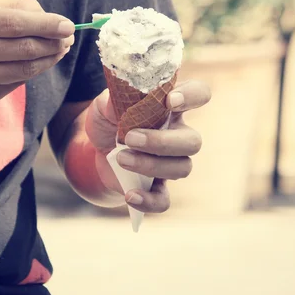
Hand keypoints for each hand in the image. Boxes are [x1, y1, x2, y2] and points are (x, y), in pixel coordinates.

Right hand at [0, 0, 74, 110]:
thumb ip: (11, 9)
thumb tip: (51, 20)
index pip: (13, 23)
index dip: (45, 24)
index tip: (67, 25)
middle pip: (22, 49)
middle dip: (53, 44)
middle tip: (67, 39)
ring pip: (22, 71)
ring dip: (48, 61)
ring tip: (58, 50)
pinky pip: (11, 86)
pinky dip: (28, 75)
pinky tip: (35, 64)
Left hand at [86, 80, 210, 213]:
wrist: (95, 150)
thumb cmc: (108, 120)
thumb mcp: (105, 105)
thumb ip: (113, 100)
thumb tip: (121, 96)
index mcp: (170, 108)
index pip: (198, 94)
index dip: (192, 96)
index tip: (170, 101)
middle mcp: (178, 134)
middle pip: (193, 141)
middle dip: (162, 142)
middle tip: (130, 138)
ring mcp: (169, 162)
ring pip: (181, 168)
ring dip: (150, 165)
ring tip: (121, 158)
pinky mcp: (156, 187)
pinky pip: (164, 200)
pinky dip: (149, 200)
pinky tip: (130, 195)